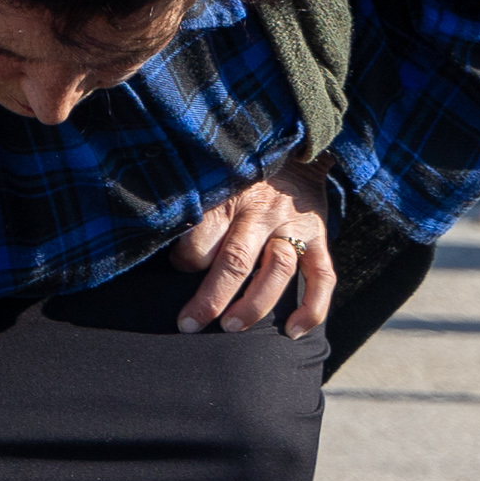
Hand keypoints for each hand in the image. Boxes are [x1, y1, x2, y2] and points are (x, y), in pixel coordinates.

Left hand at [171, 156, 336, 337]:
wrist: (292, 149)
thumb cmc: (238, 177)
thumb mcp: (211, 180)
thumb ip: (193, 212)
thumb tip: (157, 245)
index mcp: (228, 197)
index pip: (202, 235)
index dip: (185, 258)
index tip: (177, 265)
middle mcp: (262, 212)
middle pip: (236, 260)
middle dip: (212, 297)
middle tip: (189, 324)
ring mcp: (293, 225)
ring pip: (278, 270)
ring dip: (254, 304)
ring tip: (231, 327)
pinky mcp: (319, 236)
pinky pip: (322, 276)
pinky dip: (312, 307)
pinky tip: (293, 331)